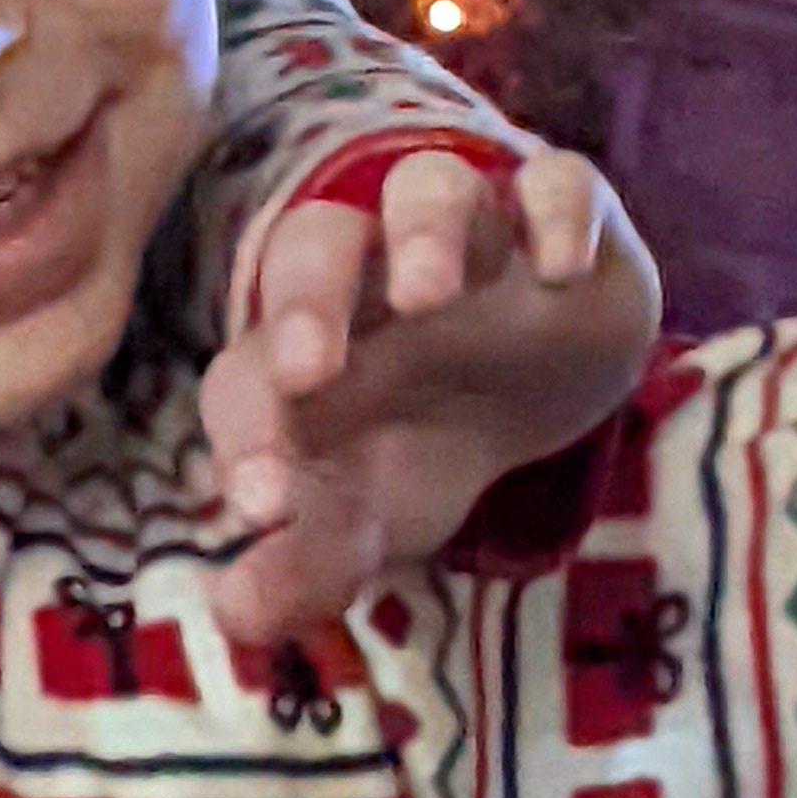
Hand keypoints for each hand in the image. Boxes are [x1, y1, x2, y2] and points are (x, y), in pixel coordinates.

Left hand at [198, 144, 658, 647]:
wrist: (533, 381)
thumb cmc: (420, 441)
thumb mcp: (374, 517)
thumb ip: (306, 565)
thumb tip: (233, 616)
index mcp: (306, 349)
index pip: (248, 372)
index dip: (247, 433)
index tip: (263, 508)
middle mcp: (373, 278)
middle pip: (315, 246)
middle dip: (306, 300)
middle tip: (311, 367)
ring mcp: (470, 240)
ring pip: (428, 187)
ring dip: (423, 228)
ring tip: (434, 293)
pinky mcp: (563, 224)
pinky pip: (557, 182)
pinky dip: (558, 208)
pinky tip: (562, 266)